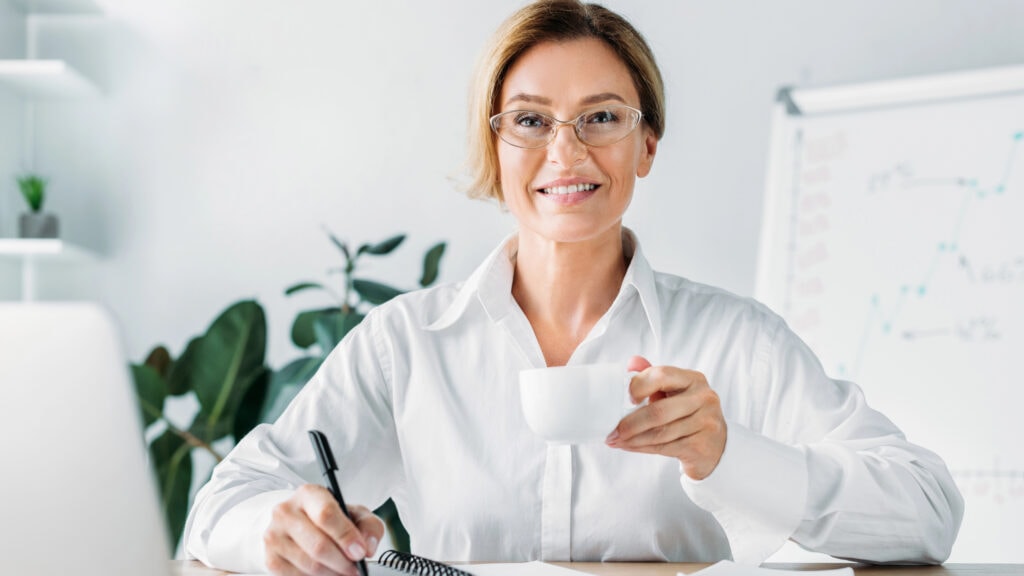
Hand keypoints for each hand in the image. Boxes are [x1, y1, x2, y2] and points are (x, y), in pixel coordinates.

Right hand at [263, 484, 383, 575]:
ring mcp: (274, 535)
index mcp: (309, 494)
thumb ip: (368, 525)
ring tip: (344, 572)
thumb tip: (368, 547)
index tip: (360, 552)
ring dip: (332, 573)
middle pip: (318, 545)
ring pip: (309, 565)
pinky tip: (327, 573)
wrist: (298, 523)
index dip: (346, 536)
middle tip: (356, 569)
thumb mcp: (354, 513)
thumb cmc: (329, 518)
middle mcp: (286, 512)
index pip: (326, 515)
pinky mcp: (270, 558)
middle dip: (343, 562)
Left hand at [605, 355, 726, 479]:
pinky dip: (642, 448)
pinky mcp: (702, 446)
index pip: (662, 375)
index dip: (639, 386)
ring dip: (633, 439)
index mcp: (694, 379)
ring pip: (660, 433)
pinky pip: (665, 447)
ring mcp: (706, 423)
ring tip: (615, 440)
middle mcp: (704, 398)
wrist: (716, 445)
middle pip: (659, 411)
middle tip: (613, 430)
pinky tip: (629, 447)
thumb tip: (632, 362)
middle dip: (631, 423)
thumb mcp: (674, 392)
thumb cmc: (688, 414)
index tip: (625, 398)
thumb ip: (653, 376)